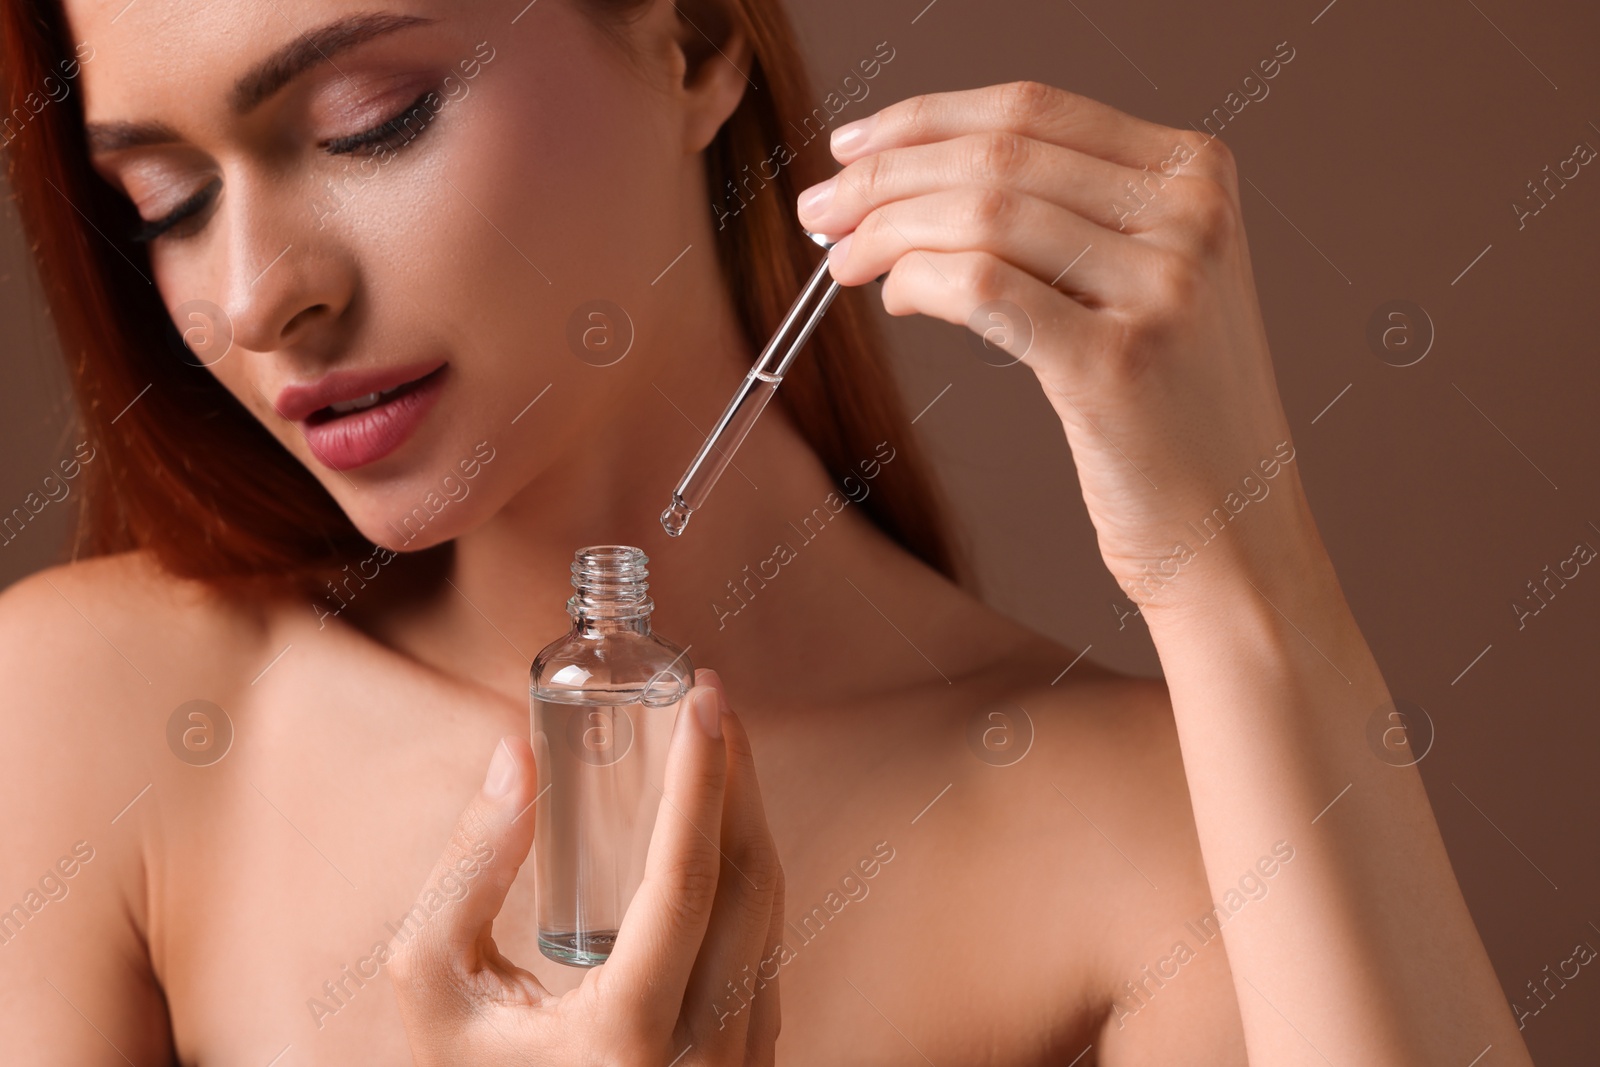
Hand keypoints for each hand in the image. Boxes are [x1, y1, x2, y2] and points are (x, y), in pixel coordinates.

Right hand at [389, 669, 784, 1065]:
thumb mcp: (436, 990)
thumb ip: (466, 870)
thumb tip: (515, 754)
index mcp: (628, 1038)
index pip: (685, 882)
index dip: (702, 778)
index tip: (706, 698)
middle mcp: (706, 1054)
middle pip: (749, 883)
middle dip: (736, 778)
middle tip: (712, 702)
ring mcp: (741, 1062)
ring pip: (771, 913)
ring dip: (749, 819)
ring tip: (717, 748)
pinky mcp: (752, 1059)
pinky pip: (766, 945)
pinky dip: (749, 873)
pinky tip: (721, 828)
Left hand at [799, 81, 1316, 611]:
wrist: (1233, 533)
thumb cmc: (1167, 417)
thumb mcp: (1143, 286)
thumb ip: (1061, 222)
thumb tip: (913, 185)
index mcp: (1196, 173)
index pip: (1033, 108)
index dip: (923, 120)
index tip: (854, 146)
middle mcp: (1190, 214)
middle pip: (999, 154)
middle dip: (885, 174)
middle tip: (820, 209)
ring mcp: (1164, 285)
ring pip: (983, 213)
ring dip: (887, 229)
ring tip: (844, 259)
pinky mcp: (1119, 362)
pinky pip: (983, 287)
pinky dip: (918, 280)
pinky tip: (896, 297)